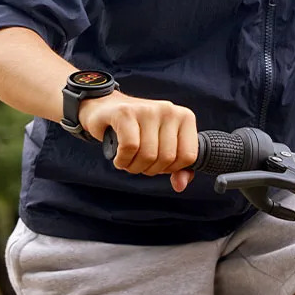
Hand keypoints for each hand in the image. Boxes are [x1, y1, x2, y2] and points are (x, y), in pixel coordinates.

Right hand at [78, 93, 197, 191]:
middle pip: (167, 158)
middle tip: (138, 162)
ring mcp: (148, 110)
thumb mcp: (162, 147)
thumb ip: (177, 168)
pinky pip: (130, 147)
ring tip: (128, 160)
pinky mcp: (126, 113)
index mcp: (185, 117)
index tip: (157, 162)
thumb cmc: (138, 132)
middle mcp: (169, 110)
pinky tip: (118, 157)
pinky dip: (122, 160)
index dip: (170, 168)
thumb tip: (180, 186)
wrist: (106, 109)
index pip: (189, 156)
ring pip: (148, 155)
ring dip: (134, 167)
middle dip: (149, 169)